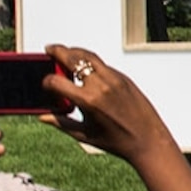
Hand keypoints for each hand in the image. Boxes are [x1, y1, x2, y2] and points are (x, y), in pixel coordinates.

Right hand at [40, 45, 180, 166]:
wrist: (148, 140)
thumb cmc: (115, 141)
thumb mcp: (84, 135)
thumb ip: (61, 123)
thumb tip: (42, 116)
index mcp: (87, 101)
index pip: (56, 81)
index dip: (46, 82)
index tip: (45, 84)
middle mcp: (100, 85)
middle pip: (73, 59)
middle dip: (58, 51)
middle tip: (49, 49)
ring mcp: (114, 78)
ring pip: (89, 56)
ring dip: (75, 52)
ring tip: (65, 53)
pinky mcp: (124, 78)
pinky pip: (103, 65)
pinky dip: (91, 62)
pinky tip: (84, 67)